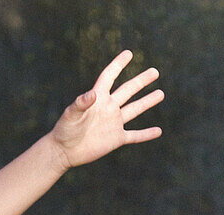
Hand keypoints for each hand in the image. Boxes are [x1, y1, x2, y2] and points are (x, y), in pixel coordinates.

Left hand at [49, 50, 163, 169]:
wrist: (63, 151)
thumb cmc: (64, 130)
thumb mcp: (70, 115)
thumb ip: (80, 103)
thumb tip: (91, 93)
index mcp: (97, 99)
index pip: (109, 77)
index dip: (118, 65)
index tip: (128, 53)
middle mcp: (108, 108)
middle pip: (128, 91)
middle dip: (141, 81)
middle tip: (155, 71)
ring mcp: (113, 123)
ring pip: (134, 109)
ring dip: (147, 102)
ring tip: (160, 93)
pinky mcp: (115, 139)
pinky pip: (134, 135)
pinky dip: (146, 134)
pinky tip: (158, 131)